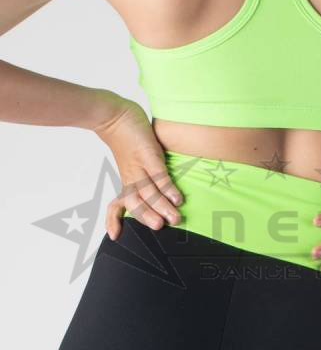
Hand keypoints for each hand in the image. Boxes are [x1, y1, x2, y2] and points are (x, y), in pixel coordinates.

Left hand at [93, 100, 183, 239]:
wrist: (114, 115)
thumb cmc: (125, 135)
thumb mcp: (131, 157)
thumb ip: (142, 170)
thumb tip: (157, 182)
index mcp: (126, 178)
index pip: (118, 204)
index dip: (114, 219)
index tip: (114, 235)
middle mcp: (131, 175)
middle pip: (136, 202)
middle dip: (148, 217)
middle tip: (161, 227)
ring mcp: (139, 165)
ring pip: (148, 192)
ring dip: (161, 207)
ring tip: (174, 218)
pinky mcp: (148, 154)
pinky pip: (158, 175)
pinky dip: (168, 189)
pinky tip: (177, 198)